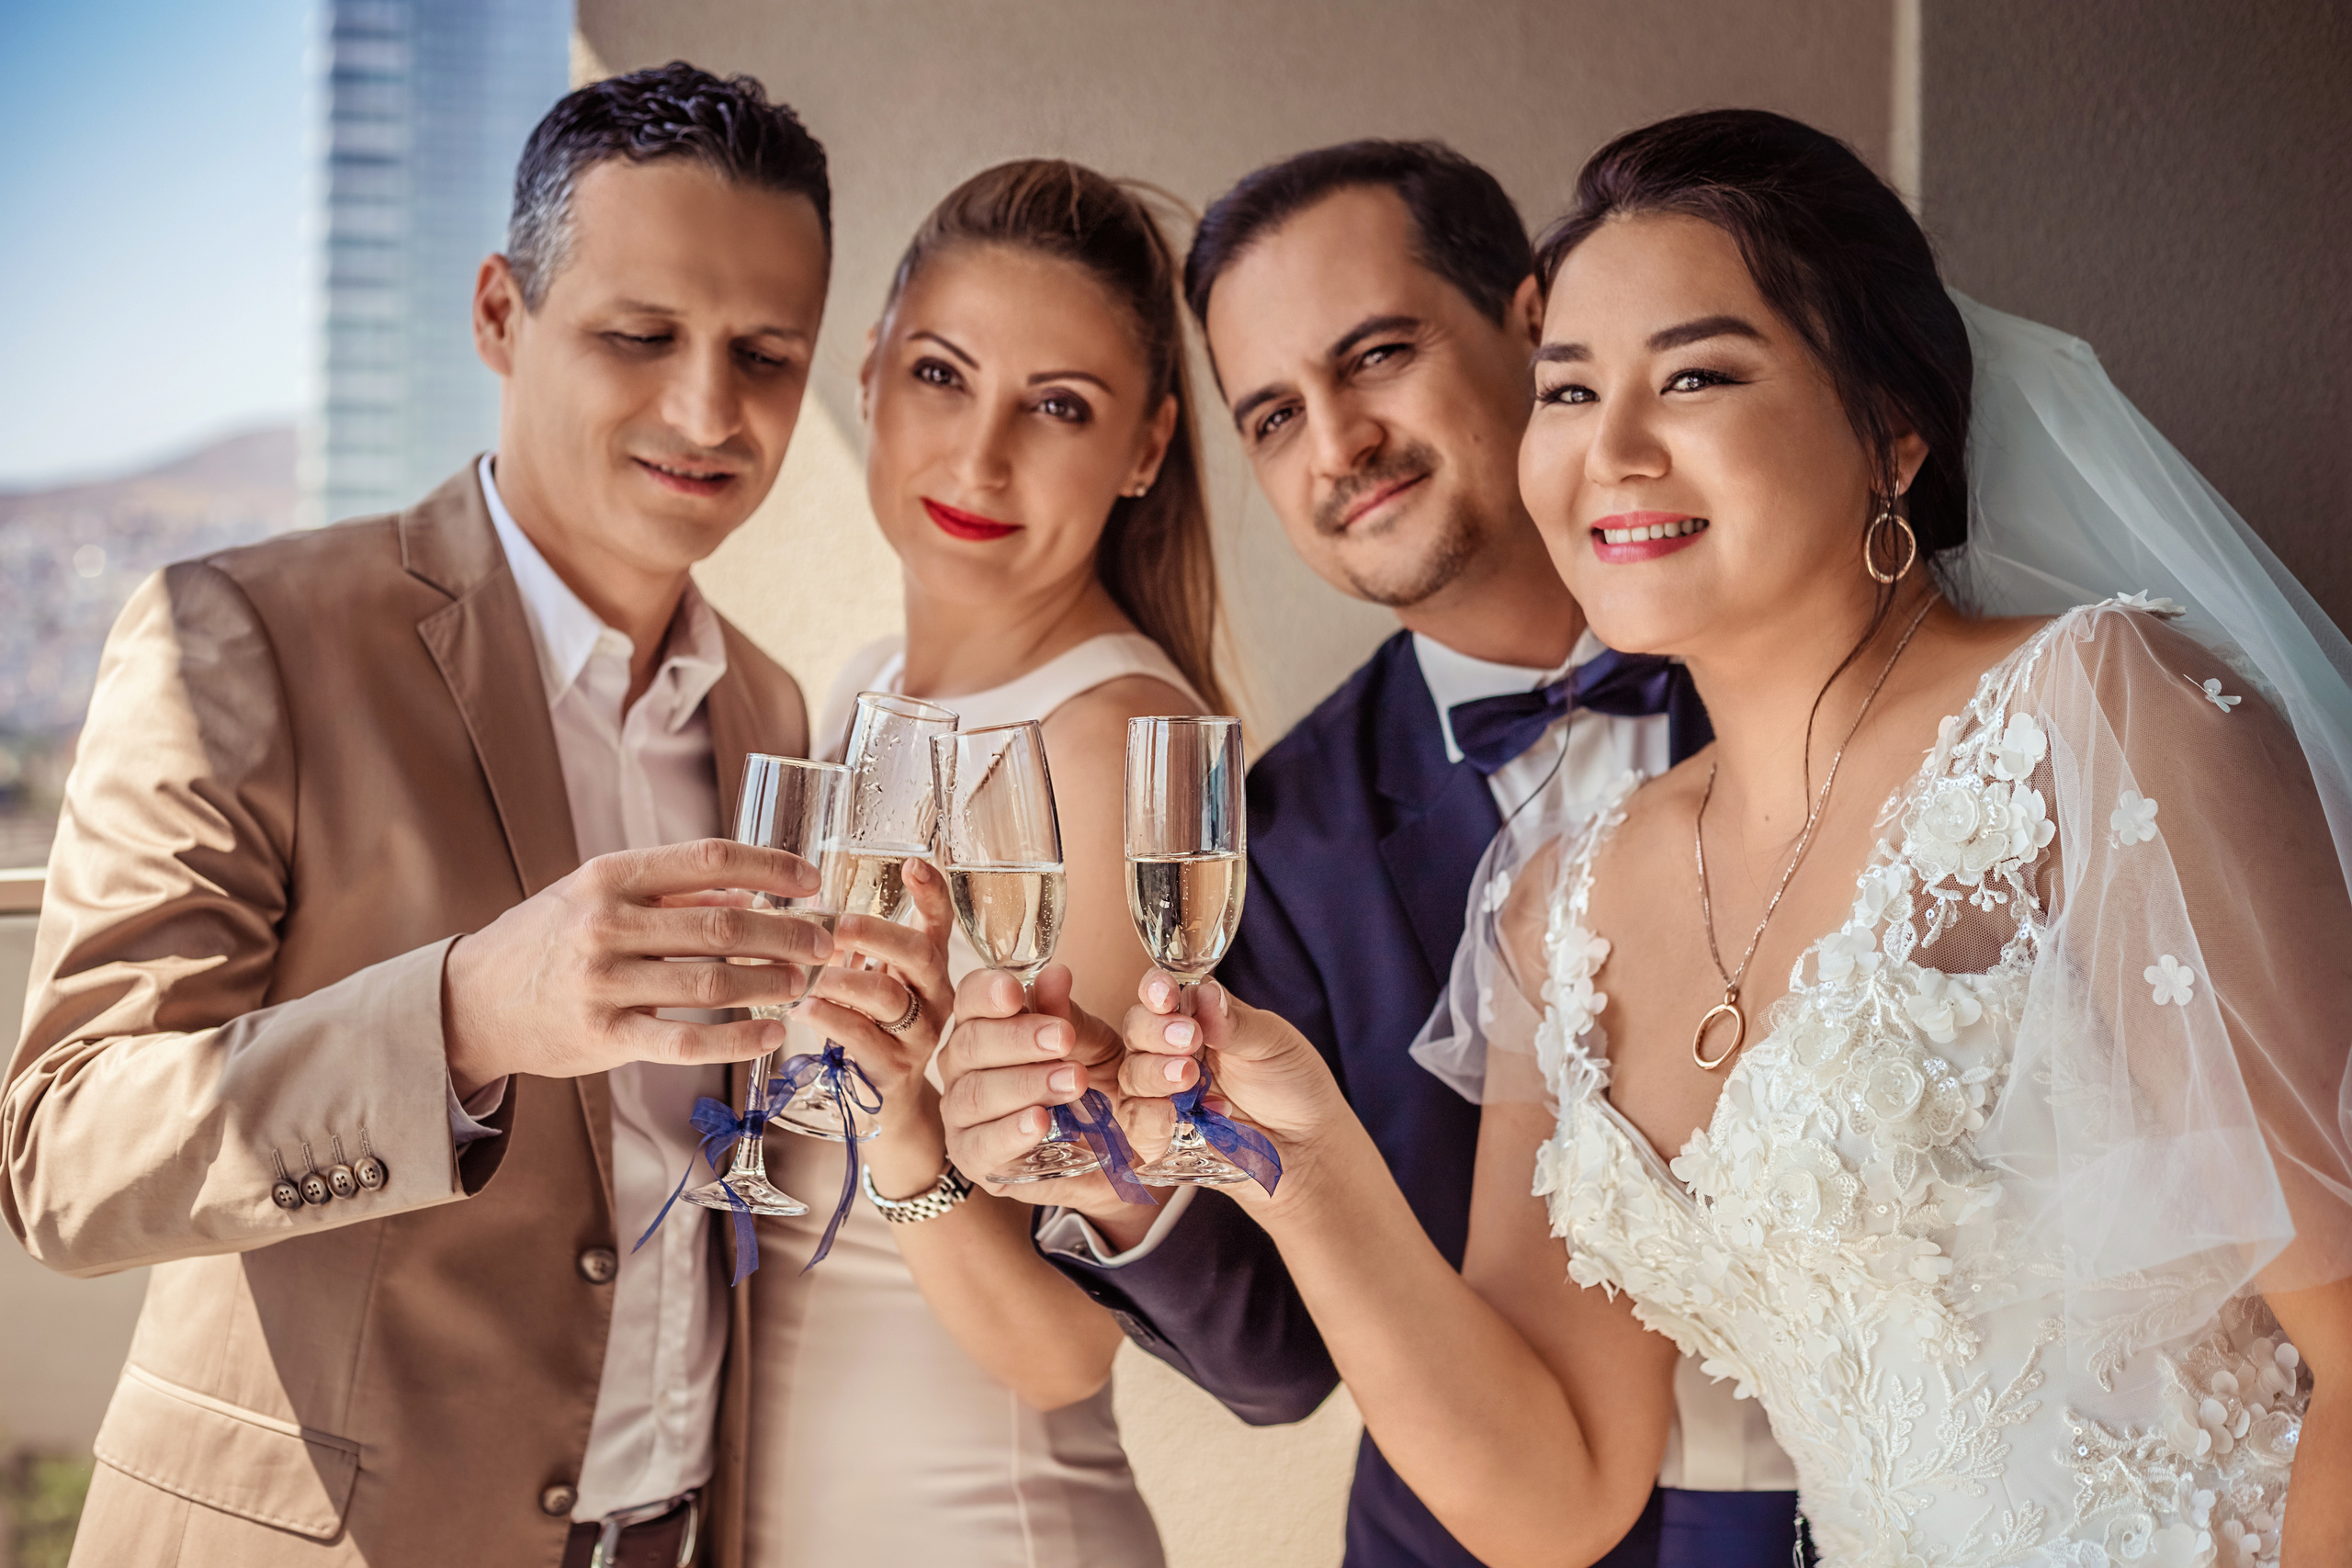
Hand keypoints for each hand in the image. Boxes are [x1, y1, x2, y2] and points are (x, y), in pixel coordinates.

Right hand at [442, 838, 829, 1094]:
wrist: (474, 1002)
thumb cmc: (549, 939)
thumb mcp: (597, 895)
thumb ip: (671, 892)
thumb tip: (747, 894)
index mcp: (611, 876)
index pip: (709, 858)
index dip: (770, 867)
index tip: (810, 880)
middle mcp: (606, 924)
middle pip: (722, 925)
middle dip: (786, 934)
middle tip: (824, 943)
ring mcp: (602, 983)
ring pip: (710, 982)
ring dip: (769, 983)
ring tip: (802, 984)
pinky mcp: (602, 1036)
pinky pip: (683, 1040)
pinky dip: (736, 1039)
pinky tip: (769, 1035)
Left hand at [792, 858, 962, 1195]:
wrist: (888, 1098)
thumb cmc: (870, 1024)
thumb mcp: (867, 977)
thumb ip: (841, 945)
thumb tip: (777, 904)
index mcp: (929, 965)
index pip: (940, 921)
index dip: (931, 892)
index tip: (913, 862)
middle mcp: (935, 995)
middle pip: (919, 954)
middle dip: (877, 934)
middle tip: (836, 926)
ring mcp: (919, 1033)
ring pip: (888, 997)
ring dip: (843, 980)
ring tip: (809, 973)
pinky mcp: (895, 1066)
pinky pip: (863, 1037)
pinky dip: (829, 1018)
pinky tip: (802, 1008)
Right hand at [938, 964, 1170, 1231]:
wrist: (1109, 1147)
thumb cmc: (1090, 1082)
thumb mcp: (1090, 1044)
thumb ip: (1067, 1015)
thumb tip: (1056, 974)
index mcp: (983, 1024)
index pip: (970, 999)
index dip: (988, 993)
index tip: (1015, 992)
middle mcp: (962, 1065)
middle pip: (971, 1044)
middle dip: (1019, 1040)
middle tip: (1065, 1040)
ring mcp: (961, 1113)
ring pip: (975, 1094)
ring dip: (1026, 1085)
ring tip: (1072, 1082)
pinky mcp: (974, 1158)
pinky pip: (981, 1145)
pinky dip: (1010, 1133)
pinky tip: (1039, 1122)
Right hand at [1118, 969, 1349, 1202]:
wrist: (1307, 1142)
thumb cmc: (1290, 1083)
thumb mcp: (1272, 1044)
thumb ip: (1235, 1023)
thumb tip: (1206, 993)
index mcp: (1193, 1018)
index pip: (1159, 994)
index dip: (1156, 990)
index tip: (1167, 994)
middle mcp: (1166, 1051)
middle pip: (1136, 1030)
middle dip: (1155, 1031)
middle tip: (1189, 1039)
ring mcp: (1158, 1094)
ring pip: (1131, 1076)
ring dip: (1154, 1073)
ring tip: (1190, 1077)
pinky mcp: (1158, 1136)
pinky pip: (1136, 1123)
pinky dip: (1156, 1117)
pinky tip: (1190, 1116)